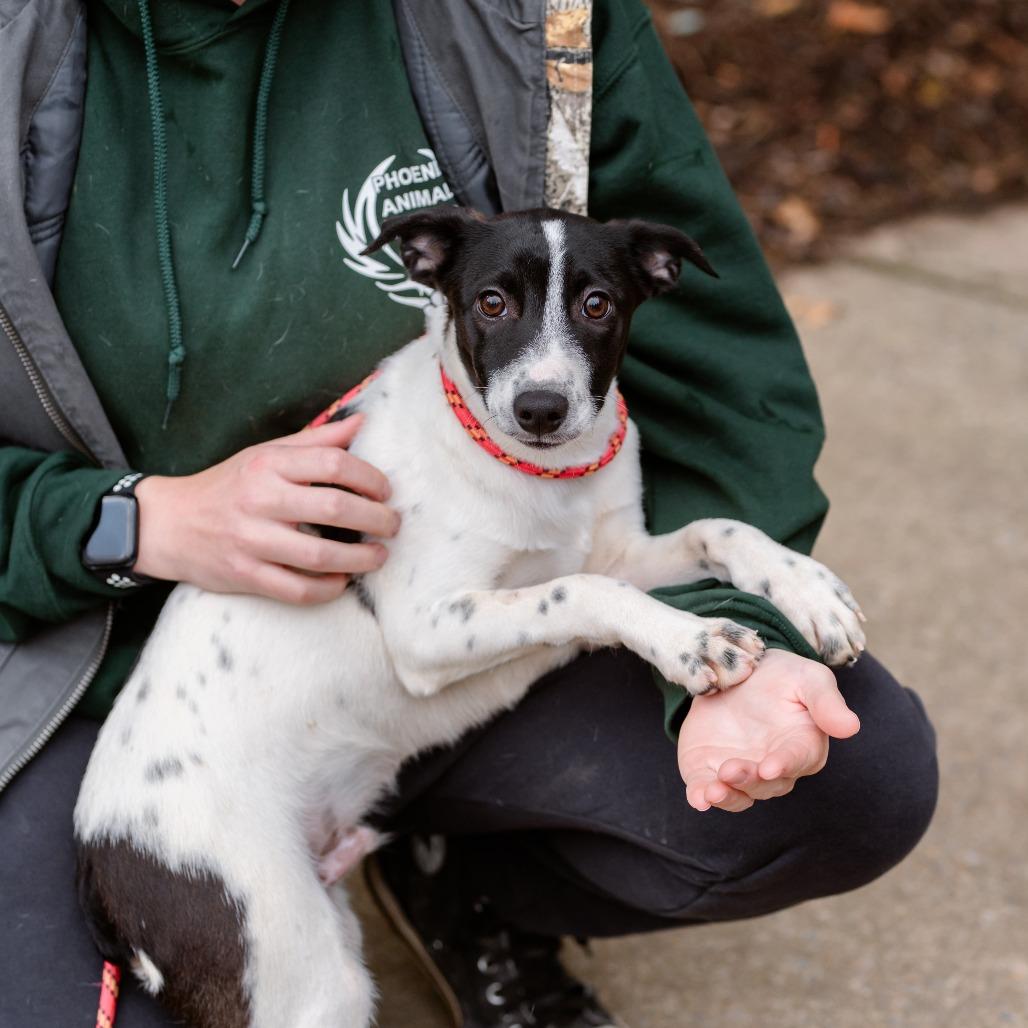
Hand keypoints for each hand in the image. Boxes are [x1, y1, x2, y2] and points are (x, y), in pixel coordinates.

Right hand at [134, 416, 399, 603]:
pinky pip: (297, 590)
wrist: (166, 524)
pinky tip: (342, 580)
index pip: (333, 464)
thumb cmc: (227, 485)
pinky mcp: (244, 576)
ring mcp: (251, 541)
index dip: (370, 478)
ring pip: (320, 556)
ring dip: (360, 559)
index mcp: (268, 464)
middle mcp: (260, 500)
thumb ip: (315, 440)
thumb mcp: (265, 453)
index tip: (385, 491)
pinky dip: (327, 588)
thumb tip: (362, 422)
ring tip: (378, 556)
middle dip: (376, 519)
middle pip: (334, 509)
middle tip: (392, 525)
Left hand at [678, 649, 859, 812]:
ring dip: (726, 797)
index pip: (797, 759)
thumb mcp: (807, 677)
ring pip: (738, 794)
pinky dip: (701, 796)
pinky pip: (706, 789)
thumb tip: (851, 727)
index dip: (784, 764)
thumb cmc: (782, 677)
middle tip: (730, 770)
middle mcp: (773, 766)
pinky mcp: (709, 769)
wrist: (738, 671)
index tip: (770, 767)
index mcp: (802, 745)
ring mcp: (741, 771)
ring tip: (711, 792)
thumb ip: (826, 701)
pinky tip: (697, 799)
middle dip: (749, 780)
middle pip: (765, 783)